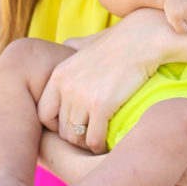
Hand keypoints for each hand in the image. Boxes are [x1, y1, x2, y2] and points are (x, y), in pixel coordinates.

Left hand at [36, 10, 167, 153]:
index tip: (74, 125)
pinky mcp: (101, 105)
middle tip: (89, 137)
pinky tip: (108, 142)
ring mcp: (83, 97)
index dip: (57, 125)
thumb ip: (74, 47)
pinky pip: (93, 139)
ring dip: (86, 144)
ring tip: (98, 142)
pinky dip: (99, 146)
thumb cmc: (120, 41)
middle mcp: (66, 87)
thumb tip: (67, 45)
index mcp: (60, 75)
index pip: (43, 113)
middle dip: (74, 138)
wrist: (143, 39)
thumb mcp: (88, 42)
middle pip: (60, 129)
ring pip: (75, 138)